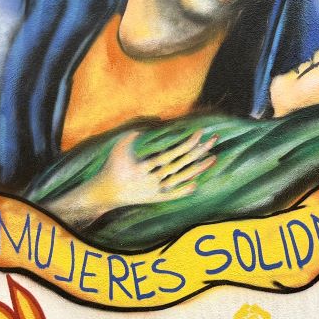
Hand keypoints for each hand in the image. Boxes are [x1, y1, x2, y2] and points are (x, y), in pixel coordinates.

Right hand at [90, 131, 217, 207]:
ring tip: (214, 158)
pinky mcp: (154, 199)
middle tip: (214, 139)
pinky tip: (196, 185)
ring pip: (180, 179)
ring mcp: (154, 190)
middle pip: (181, 165)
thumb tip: (153, 120)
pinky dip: (183, 191)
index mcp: (143, 166)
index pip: (171, 153)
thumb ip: (134, 132)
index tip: (200, 132)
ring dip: (198, 169)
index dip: (187, 143)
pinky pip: (172, 196)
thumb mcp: (119, 145)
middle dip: (198, 151)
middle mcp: (151, 179)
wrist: (104, 193)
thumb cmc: (112, 165)